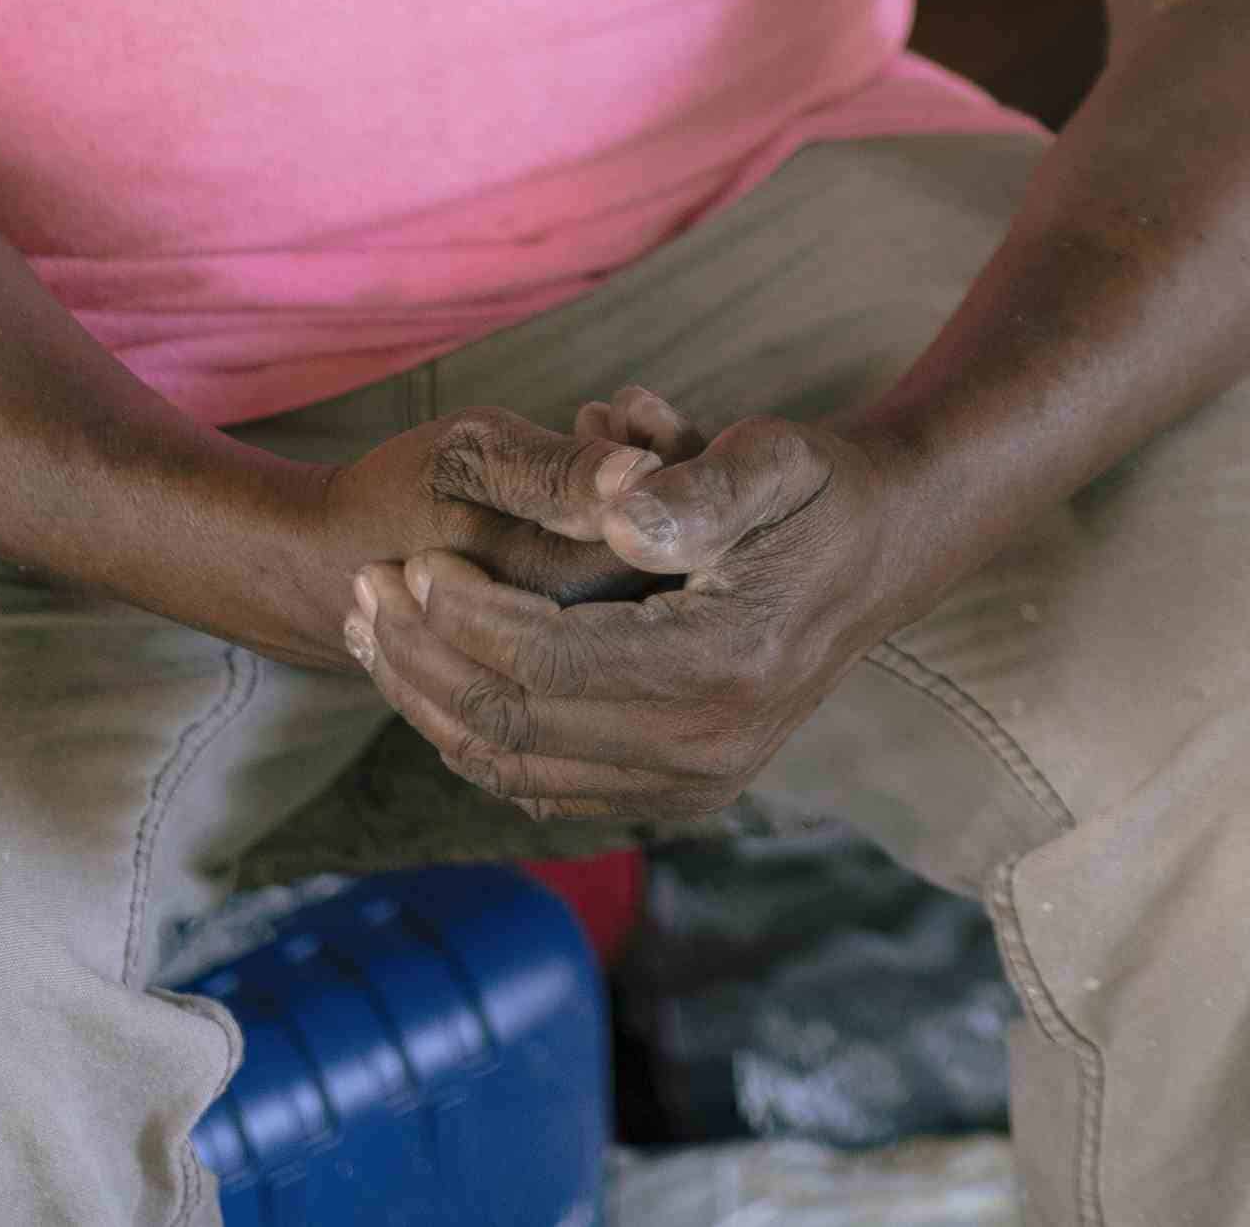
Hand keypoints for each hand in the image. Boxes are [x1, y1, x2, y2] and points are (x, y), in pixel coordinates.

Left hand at [342, 408, 920, 821]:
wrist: (887, 550)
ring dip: (430, 701)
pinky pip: (545, 785)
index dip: (459, 615)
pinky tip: (434, 674)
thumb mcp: (771, 456)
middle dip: (419, 660)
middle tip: (362, 594)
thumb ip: (695, 482)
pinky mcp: (680, 793)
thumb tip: (618, 511)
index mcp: (724, 664)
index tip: (407, 559)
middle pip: (513, 726)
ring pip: (514, 769)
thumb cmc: (818, 488)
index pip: (545, 660)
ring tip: (373, 631)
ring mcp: (695, 783)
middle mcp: (708, 746)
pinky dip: (477, 736)